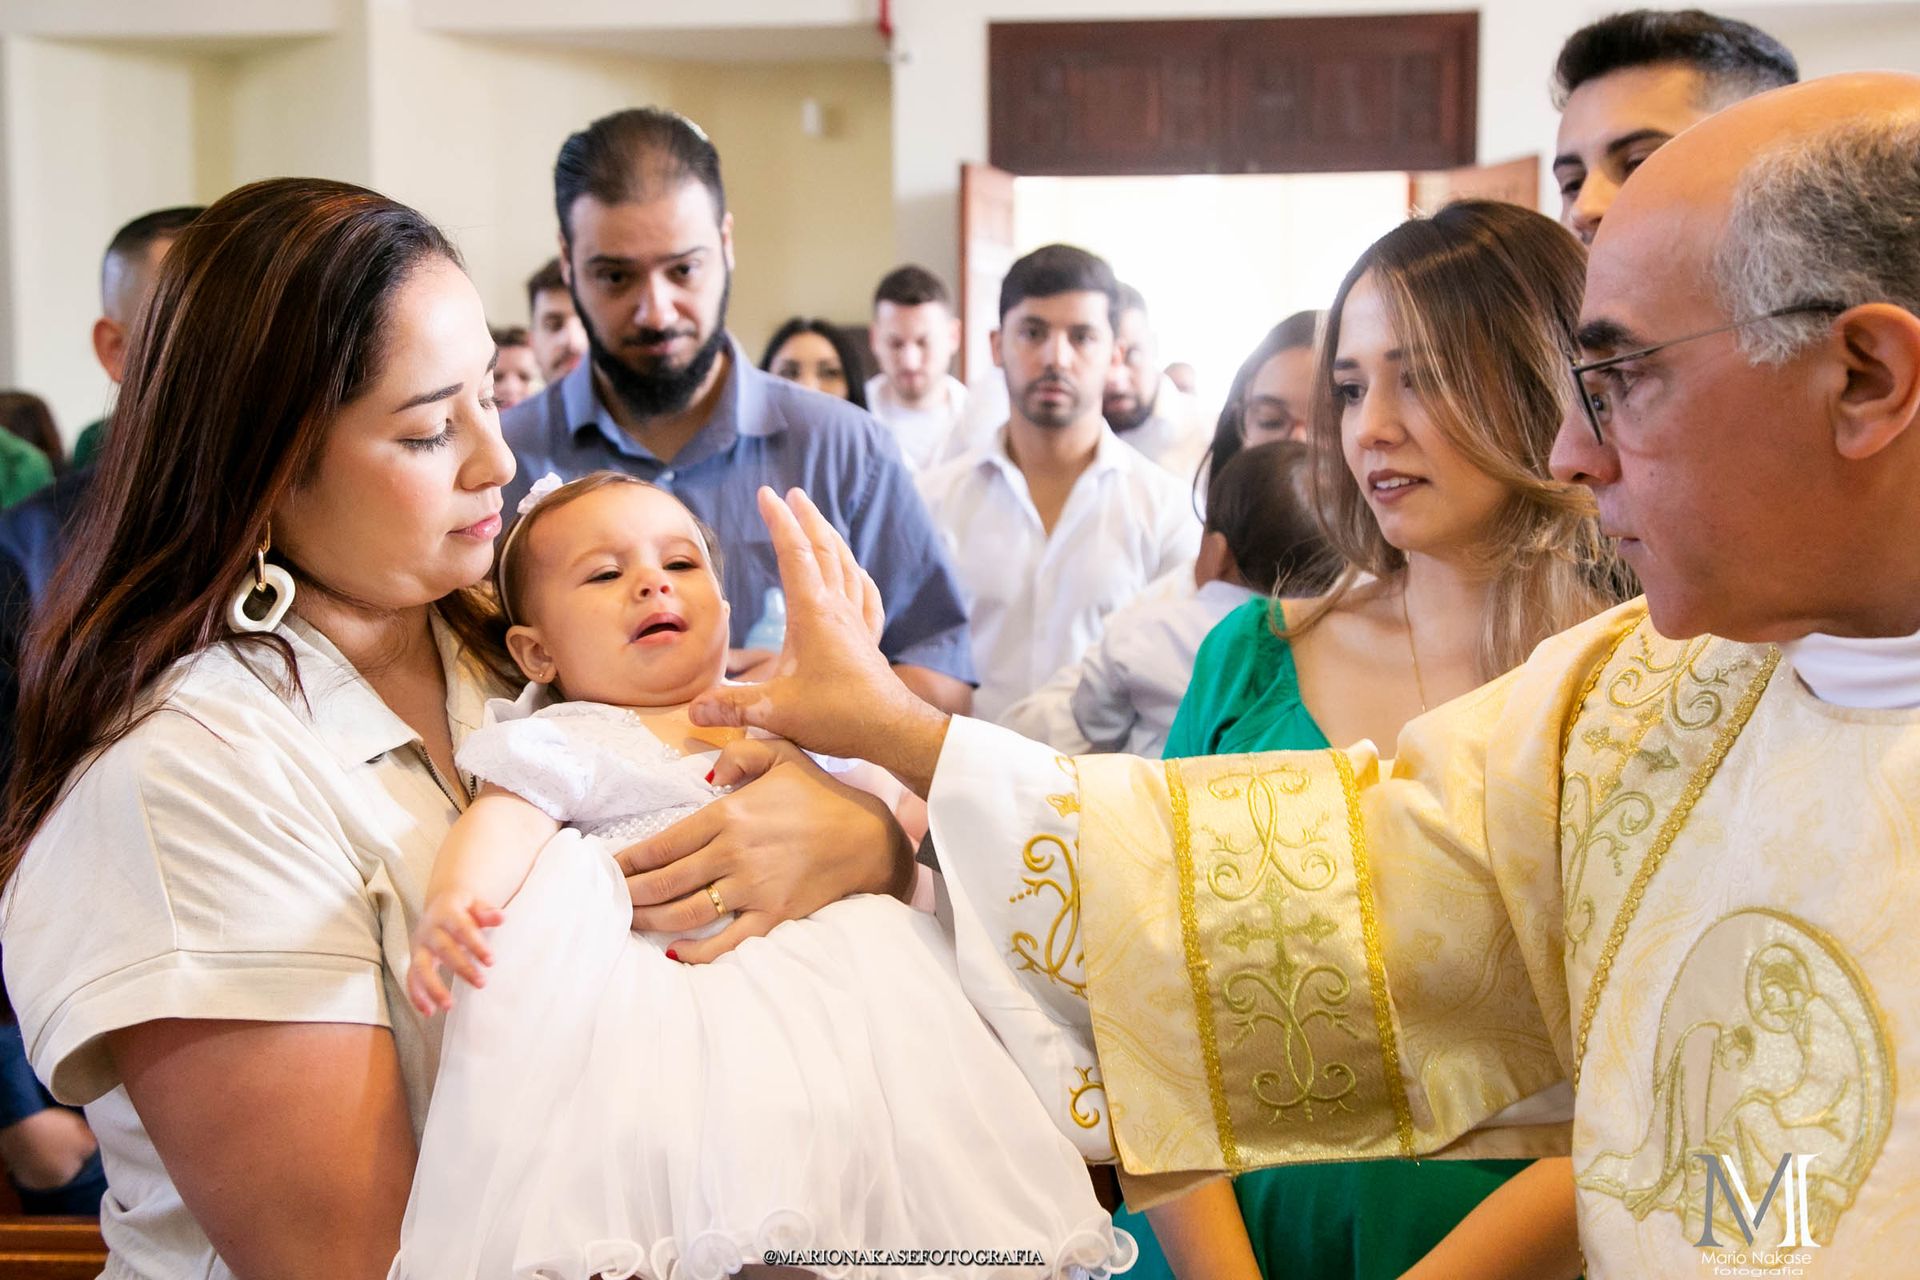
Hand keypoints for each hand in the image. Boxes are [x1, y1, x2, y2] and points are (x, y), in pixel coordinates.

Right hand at [406, 892, 504, 1014]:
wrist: (440, 903)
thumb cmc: (464, 907)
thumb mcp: (476, 904)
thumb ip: (486, 912)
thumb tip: (501, 917)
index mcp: (446, 913)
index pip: (462, 929)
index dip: (475, 945)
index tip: (491, 961)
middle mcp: (429, 930)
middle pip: (443, 950)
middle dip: (462, 968)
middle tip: (481, 983)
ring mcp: (420, 946)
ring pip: (422, 968)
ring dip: (434, 987)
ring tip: (449, 1005)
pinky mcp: (415, 960)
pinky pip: (412, 979)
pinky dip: (417, 996)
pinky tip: (429, 1012)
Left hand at [613, 737, 914, 963]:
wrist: (868, 836)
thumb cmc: (823, 793)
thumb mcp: (783, 755)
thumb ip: (741, 754)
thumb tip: (708, 770)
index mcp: (729, 815)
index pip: (664, 843)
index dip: (630, 859)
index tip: (608, 867)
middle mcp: (734, 854)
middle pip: (665, 881)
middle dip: (630, 893)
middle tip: (609, 899)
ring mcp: (752, 888)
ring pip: (686, 912)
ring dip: (651, 920)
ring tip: (629, 922)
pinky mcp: (772, 914)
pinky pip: (726, 940)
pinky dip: (697, 952)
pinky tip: (674, 953)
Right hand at [690, 487, 949, 790]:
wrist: (894, 731)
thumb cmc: (840, 716)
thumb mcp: (776, 712)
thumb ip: (732, 706)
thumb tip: (692, 710)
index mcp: (814, 614)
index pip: (795, 554)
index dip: (779, 521)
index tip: (766, 493)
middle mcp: (838, 610)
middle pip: (825, 550)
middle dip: (807, 519)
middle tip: (794, 494)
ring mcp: (857, 624)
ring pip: (848, 567)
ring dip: (832, 539)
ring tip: (820, 523)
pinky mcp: (869, 642)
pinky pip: (866, 596)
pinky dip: (858, 575)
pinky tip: (858, 573)